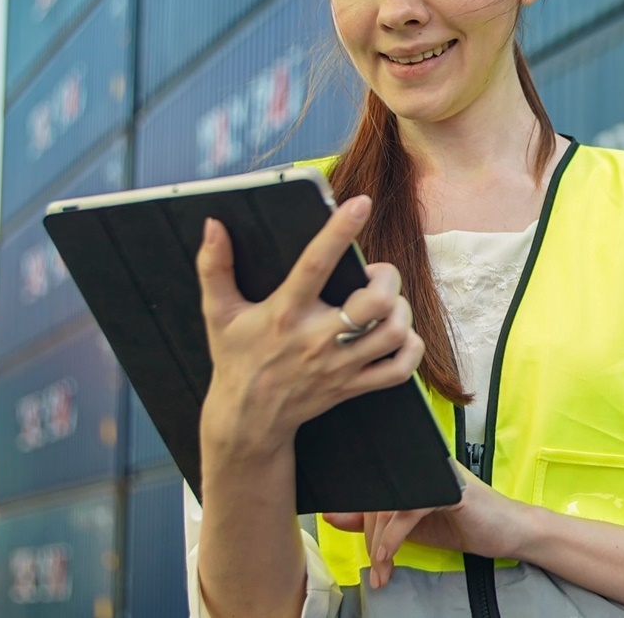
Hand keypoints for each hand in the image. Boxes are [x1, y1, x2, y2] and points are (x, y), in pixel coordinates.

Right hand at [195, 196, 425, 450]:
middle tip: (375, 274)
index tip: (361, 203)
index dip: (339, 231)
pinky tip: (399, 335)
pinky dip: (410, 348)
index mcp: (285, 313)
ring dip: (401, 310)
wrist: (247, 420)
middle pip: (377, 302)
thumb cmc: (236, 357)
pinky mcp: (354, 386)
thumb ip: (214, 266)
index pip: (316, 264)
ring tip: (385, 302)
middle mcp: (317, 339)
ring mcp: (340, 366)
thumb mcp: (217, 312)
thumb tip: (213, 225)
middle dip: (387, 277)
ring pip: (394, 332)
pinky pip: (400, 369)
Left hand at [325, 465, 538, 588]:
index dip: (358, 517)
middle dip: (368, 538)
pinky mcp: (450, 489)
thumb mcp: (412, 529)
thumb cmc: (466, 526)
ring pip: (389, 504)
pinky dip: (393, 536)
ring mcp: (438, 475)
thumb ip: (376, 521)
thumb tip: (335, 515)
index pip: (375, 489)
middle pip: (378, 497)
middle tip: (375, 569)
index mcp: (415, 472)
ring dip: (378, 543)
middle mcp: (424, 466)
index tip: (356, 546)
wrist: (511, 533)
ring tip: (382, 570)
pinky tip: (389, 555)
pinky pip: (409, 510)